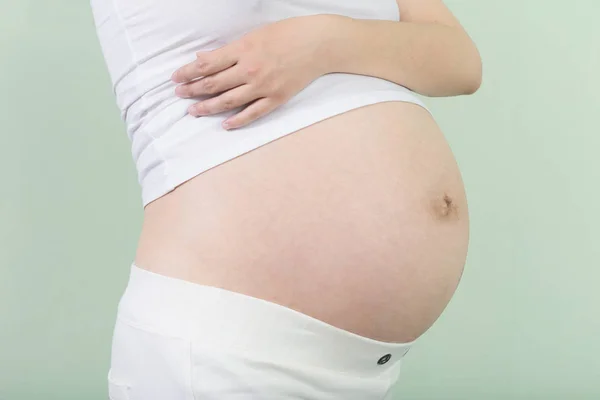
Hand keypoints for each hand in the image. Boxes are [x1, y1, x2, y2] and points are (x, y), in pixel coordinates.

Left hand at [171, 15, 337, 129]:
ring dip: (208, 107)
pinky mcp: (276, 98)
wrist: (319, 44)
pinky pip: (253, 113)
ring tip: (194, 111)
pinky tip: (225, 124)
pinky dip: (237, 120)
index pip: (207, 65)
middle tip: (179, 95)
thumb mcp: (255, 35)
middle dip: (193, 90)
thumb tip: (205, 59)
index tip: (176, 77)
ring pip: (228, 101)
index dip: (188, 72)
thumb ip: (229, 50)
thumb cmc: (288, 34)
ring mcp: (264, 87)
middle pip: (214, 84)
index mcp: (243, 50)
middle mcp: (250, 70)